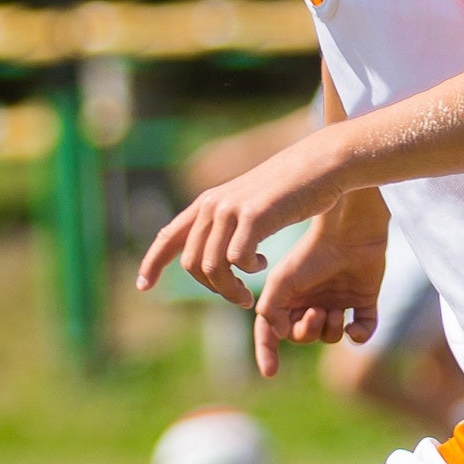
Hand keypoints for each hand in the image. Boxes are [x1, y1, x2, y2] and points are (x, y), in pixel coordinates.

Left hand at [138, 126, 350, 305]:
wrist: (320, 164)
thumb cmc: (292, 190)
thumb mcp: (252, 207)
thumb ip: (232, 227)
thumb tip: (222, 258)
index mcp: (208, 203)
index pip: (168, 236)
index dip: (152, 263)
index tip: (143, 286)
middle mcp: (213, 205)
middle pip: (192, 264)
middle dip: (212, 290)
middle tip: (240, 299)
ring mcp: (231, 209)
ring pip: (212, 267)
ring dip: (230, 290)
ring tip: (249, 296)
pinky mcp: (254, 216)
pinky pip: (237, 260)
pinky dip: (249, 272)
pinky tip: (264, 262)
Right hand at [251, 194, 389, 377]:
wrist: (349, 233)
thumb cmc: (311, 254)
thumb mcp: (282, 281)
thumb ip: (271, 309)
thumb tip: (279, 335)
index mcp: (288, 297)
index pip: (272, 332)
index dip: (267, 353)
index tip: (270, 373)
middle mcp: (311, 301)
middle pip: (303, 337)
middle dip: (308, 332)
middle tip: (316, 312)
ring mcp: (337, 302)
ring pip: (331, 337)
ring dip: (332, 330)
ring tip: (335, 310)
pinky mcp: (364, 302)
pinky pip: (362, 332)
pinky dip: (360, 335)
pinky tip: (355, 325)